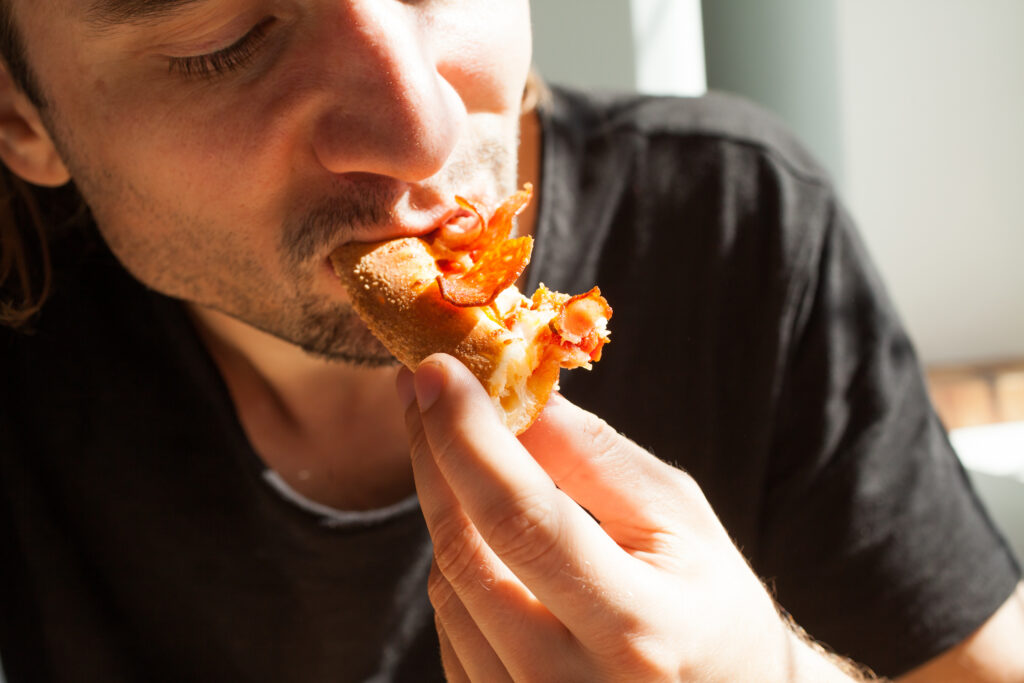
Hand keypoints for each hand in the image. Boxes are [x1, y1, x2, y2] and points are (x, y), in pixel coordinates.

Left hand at [397, 354, 860, 681]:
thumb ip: (594, 456)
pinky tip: (482, 523)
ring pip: (447, 583)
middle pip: (465, 550)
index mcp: (635, 630)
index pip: (522, 519)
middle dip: (434, 452)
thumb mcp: (677, 518)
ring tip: (464, 448)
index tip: (438, 369)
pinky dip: (458, 556)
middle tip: (426, 384)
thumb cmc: (711, 603)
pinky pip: (449, 621)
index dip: (468, 436)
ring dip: (444, 501)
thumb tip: (510, 390)